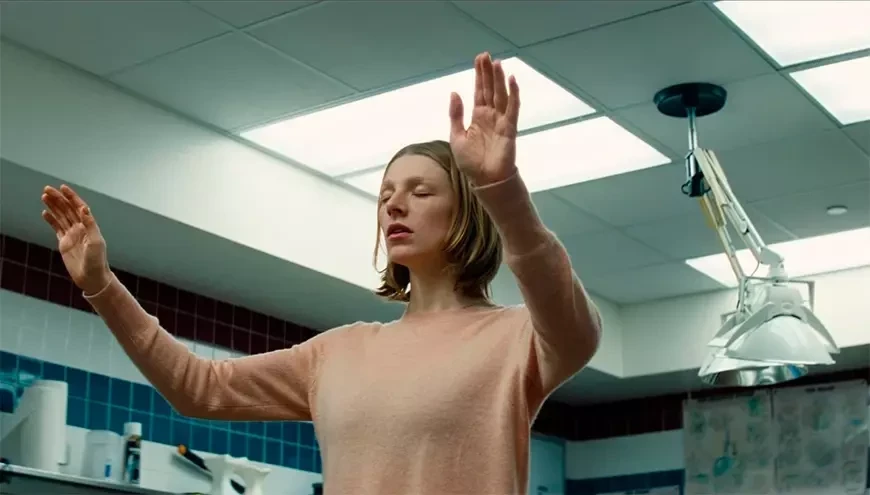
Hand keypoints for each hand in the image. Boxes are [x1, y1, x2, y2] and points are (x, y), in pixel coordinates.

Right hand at [41, 185, 111, 294]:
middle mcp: (80, 228)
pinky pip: (57, 228)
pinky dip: (51, 220)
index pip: (79, 207)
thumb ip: (90, 224)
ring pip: (61, 217)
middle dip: (58, 199)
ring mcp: (72, 235)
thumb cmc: (97, 260)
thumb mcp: (95, 241)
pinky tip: (45, 213)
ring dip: (53, 206)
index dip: (71, 197)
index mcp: (89, 226)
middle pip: (67, 209)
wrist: (92, 277)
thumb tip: (84, 208)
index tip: (62, 188)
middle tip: (47, 189)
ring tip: (44, 196)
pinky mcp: (64, 243)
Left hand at [449, 52, 520, 185]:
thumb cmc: (470, 162)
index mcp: (478, 116)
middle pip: (490, 89)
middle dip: (488, 72)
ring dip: (499, 79)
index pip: (479, 91)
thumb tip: (455, 93)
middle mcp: (491, 115)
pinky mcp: (509, 129)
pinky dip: (513, 94)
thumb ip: (456, 115)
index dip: (479, 75)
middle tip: (486, 55)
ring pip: (501, 95)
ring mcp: (501, 121)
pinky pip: (512, 109)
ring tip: (497, 63)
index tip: (479, 59)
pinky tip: (511, 81)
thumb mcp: (456, 136)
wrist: (484, 180)